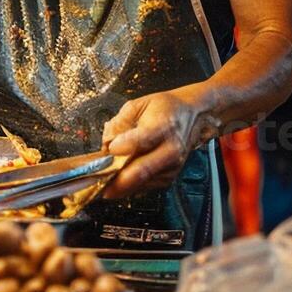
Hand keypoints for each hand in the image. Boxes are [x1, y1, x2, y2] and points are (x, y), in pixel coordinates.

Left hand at [101, 90, 217, 199]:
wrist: (194, 116)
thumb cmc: (165, 108)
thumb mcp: (139, 104)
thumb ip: (119, 122)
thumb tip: (106, 143)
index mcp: (163, 127)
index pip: (142, 141)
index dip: (122, 146)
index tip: (108, 148)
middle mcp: (170, 150)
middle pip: (142, 170)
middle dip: (116, 179)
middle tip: (97, 182)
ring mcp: (171, 167)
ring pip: (141, 183)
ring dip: (119, 186)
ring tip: (101, 184)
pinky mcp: (169, 178)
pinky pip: (145, 187)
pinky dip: (129, 187)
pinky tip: (116, 183)